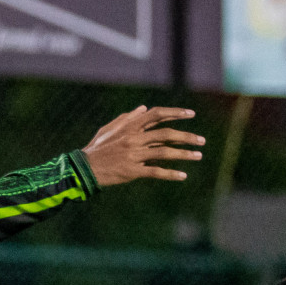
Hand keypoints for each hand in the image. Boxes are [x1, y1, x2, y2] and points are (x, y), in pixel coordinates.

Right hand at [82, 106, 204, 186]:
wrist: (84, 168)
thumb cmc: (96, 148)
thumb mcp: (109, 129)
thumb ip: (128, 118)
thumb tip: (144, 108)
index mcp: (130, 127)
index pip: (157, 115)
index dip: (175, 113)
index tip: (191, 114)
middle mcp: (134, 139)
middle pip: (166, 134)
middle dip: (187, 137)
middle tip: (201, 141)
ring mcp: (134, 155)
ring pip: (165, 152)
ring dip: (184, 154)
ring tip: (198, 156)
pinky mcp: (132, 171)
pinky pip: (156, 171)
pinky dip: (170, 174)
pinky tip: (182, 176)